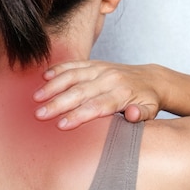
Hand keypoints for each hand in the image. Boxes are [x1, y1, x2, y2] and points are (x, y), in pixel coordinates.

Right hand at [33, 60, 159, 129]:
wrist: (152, 78)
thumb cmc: (148, 100)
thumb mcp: (151, 110)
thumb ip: (141, 115)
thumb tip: (131, 115)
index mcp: (122, 94)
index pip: (97, 106)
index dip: (78, 115)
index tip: (61, 125)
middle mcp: (110, 79)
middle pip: (80, 92)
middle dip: (58, 104)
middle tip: (40, 115)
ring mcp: (102, 69)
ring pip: (73, 76)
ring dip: (53, 86)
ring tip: (36, 98)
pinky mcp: (96, 63)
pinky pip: (75, 64)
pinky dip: (59, 69)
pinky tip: (44, 77)